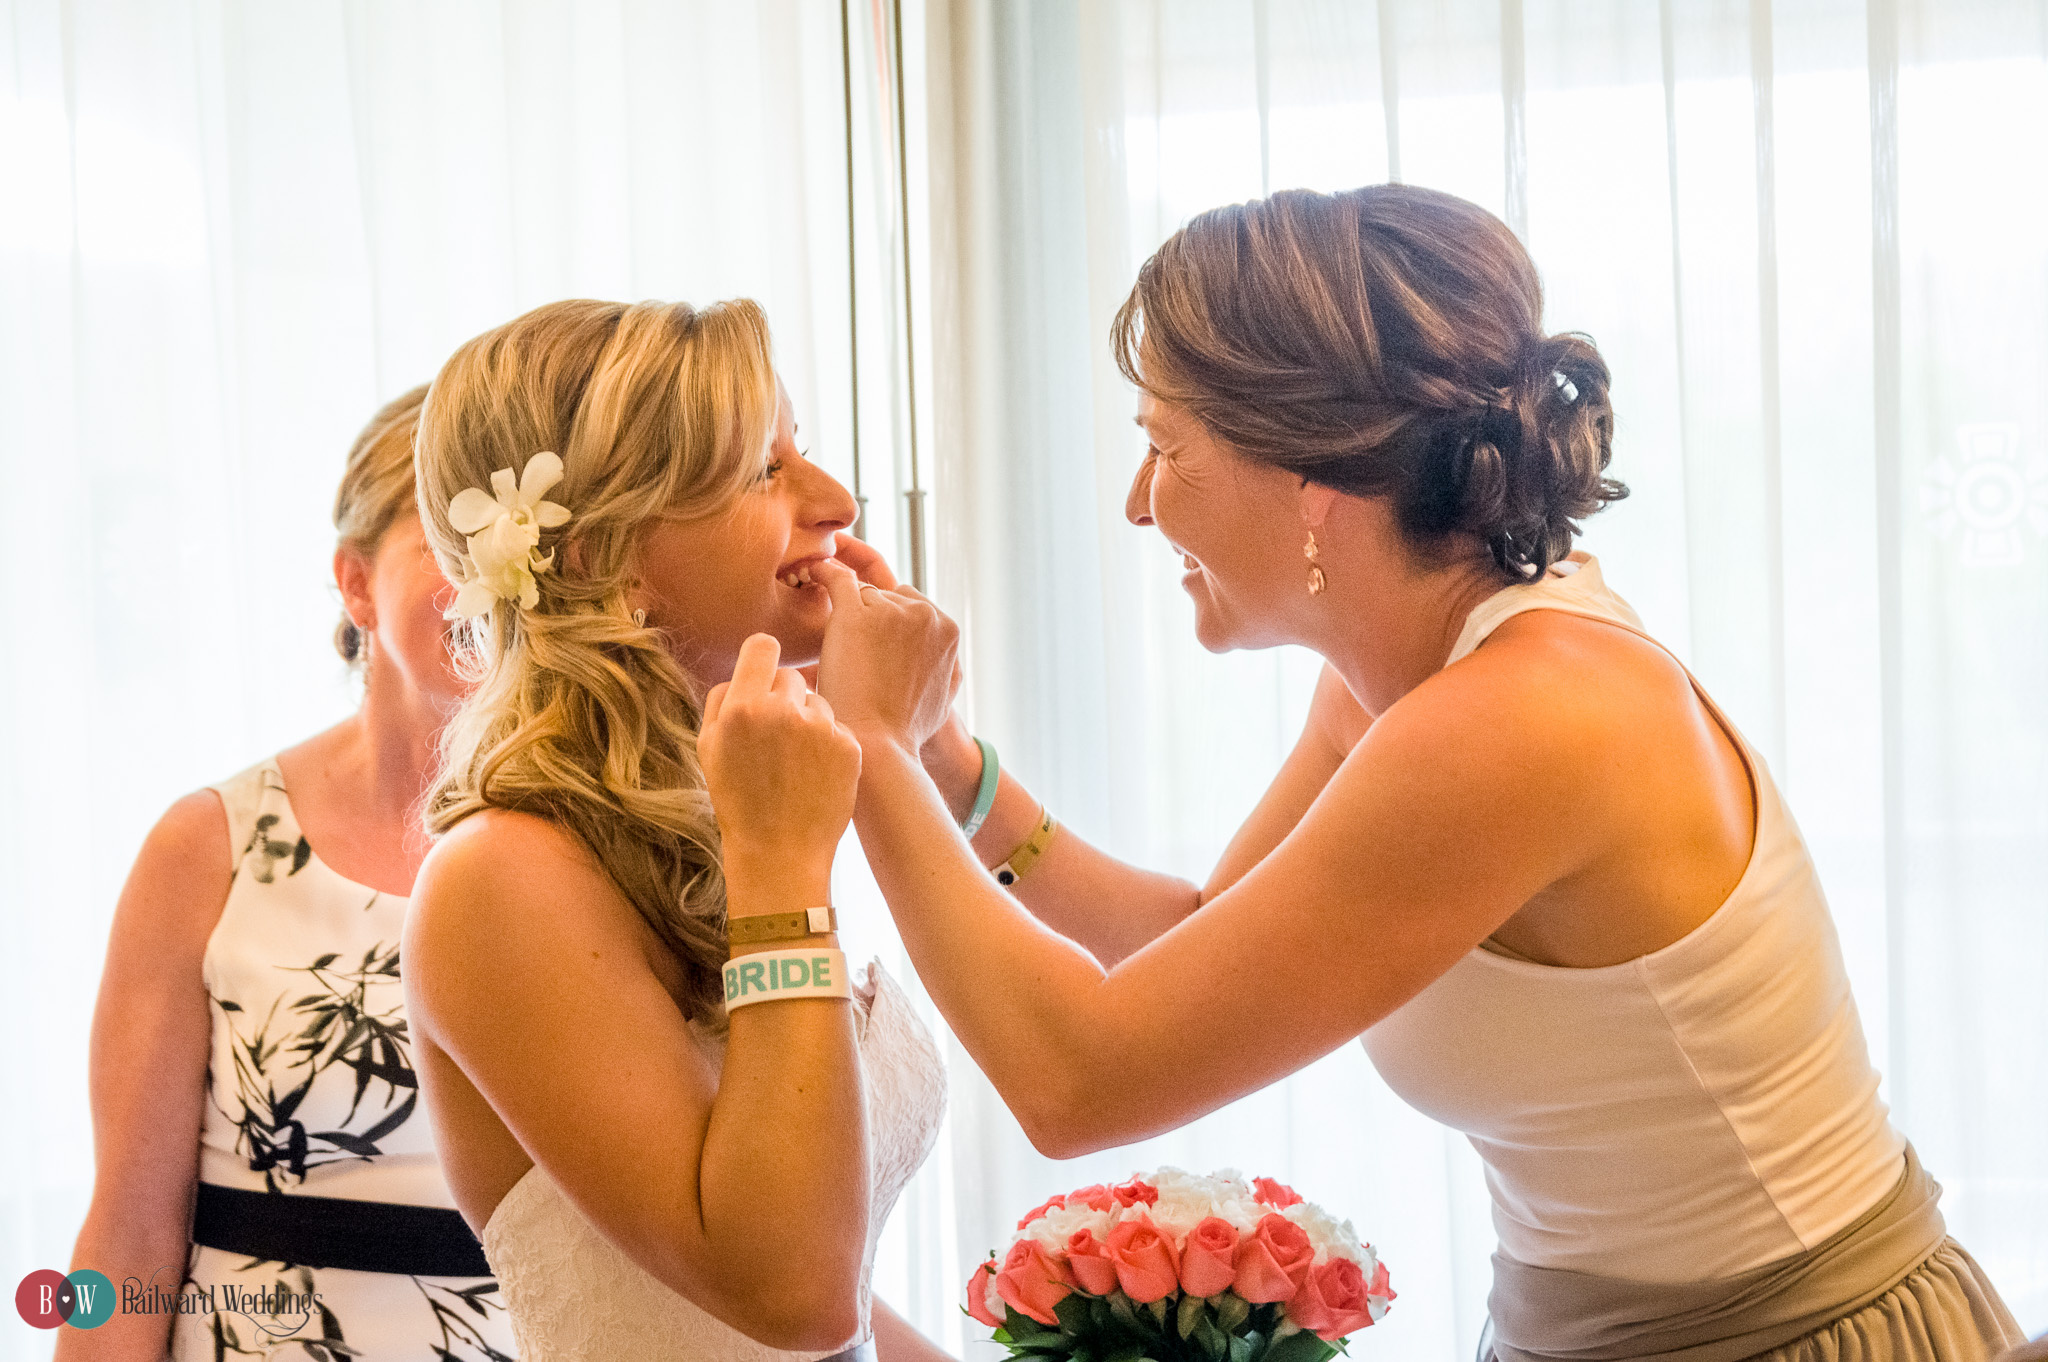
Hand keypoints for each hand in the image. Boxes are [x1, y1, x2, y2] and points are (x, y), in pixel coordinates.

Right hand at [700, 633, 861, 879]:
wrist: (779, 851)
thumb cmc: (739, 800)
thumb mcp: (709, 748)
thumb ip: (721, 700)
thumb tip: (744, 670)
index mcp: (743, 707)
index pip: (763, 646)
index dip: (763, 657)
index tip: (765, 671)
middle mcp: (784, 711)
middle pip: (791, 677)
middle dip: (783, 699)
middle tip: (775, 738)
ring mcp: (821, 727)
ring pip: (817, 702)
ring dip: (807, 722)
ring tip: (794, 763)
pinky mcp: (849, 744)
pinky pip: (836, 727)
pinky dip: (827, 745)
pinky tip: (814, 774)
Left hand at [813, 558, 961, 755]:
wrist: (877, 743)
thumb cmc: (903, 729)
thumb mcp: (943, 695)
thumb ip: (943, 664)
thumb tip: (940, 657)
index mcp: (948, 630)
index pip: (913, 606)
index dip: (891, 623)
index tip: (872, 641)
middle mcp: (925, 613)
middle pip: (888, 595)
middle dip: (871, 614)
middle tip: (851, 645)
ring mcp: (890, 611)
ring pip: (861, 593)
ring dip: (847, 610)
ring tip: (834, 640)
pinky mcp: (855, 614)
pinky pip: (837, 579)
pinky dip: (823, 574)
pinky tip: (812, 575)